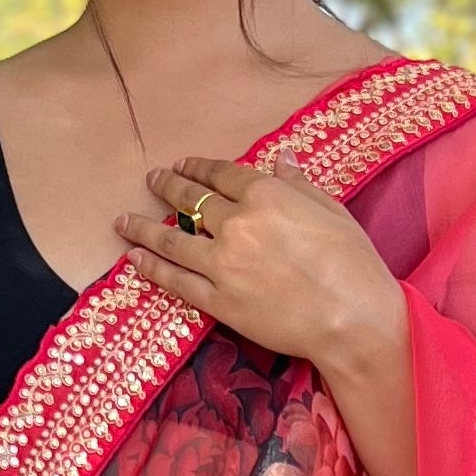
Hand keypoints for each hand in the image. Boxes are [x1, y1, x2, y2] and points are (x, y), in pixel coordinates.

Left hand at [116, 151, 402, 374]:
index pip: (222, 175)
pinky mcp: (218, 301)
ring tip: (122, 220)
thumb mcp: (331, 210)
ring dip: (143, 227)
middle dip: (167, 186)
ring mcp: (223, 264)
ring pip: (172, 240)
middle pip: (192, 200)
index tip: (184, 164)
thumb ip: (299, 184)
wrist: (352, 317)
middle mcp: (237, 224)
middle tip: (151, 180)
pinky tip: (134, 258)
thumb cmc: (352, 262)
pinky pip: (176, 281)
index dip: (199, 167)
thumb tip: (283, 158)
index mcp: (266, 195)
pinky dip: (152, 269)